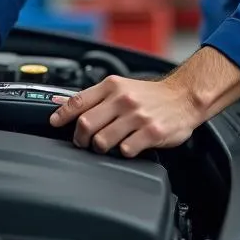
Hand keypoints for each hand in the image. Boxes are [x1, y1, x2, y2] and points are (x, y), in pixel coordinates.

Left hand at [48, 75, 202, 157]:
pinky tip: (128, 147)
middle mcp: (124, 99)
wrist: (184, 97)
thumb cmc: (150, 95)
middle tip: (84, 142)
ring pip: (102, 141)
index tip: (54, 123)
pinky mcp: (151, 133)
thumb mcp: (122, 87)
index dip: (62, 115)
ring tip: (108, 145)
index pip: (78, 100)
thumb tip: (62, 103)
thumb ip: (96, 96)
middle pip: (86, 125)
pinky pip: (125, 151)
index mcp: (113, 86)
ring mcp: (137, 117)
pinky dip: (123, 152)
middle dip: (80, 138)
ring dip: (101, 148)